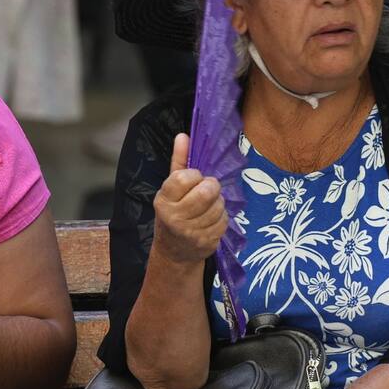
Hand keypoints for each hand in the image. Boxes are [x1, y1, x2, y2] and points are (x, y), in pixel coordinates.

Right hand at [152, 133, 227, 263]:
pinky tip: (212, 219)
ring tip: (208, 206)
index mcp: (163, 200)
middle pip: (206, 192)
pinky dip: (221, 217)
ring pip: (218, 205)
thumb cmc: (173, 213)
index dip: (194, 176)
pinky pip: (224, 220)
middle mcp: (174, 217)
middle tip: (207, 190)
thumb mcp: (170, 189)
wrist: (174, 252)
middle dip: (211, 187)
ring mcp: (191, 232)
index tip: (193, 180)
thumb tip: (183, 135)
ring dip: (218, 203)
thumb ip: (178, 161)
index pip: (184, 177)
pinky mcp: (206, 242)